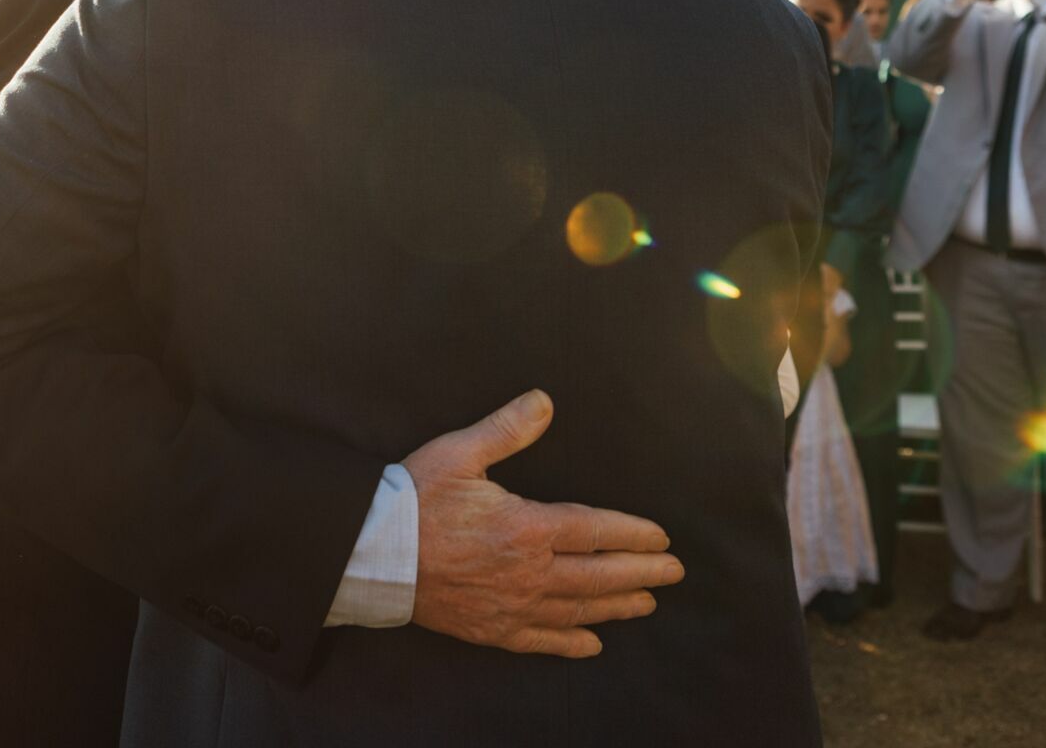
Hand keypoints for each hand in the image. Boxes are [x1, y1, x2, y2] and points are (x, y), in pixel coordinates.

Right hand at [404, 390, 681, 658]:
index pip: (595, 531)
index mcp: (526, 527)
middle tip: (673, 572)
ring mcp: (511, 606)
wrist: (371, 555)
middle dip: (641, 572)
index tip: (661, 537)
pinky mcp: (490, 629)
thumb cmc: (414, 500)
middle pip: (599, 574)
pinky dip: (571, 643)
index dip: (633, 534)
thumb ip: (507, 429)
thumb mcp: (460, 452)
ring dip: (617, 606)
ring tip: (646, 603)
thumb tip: (544, 401)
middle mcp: (528, 573)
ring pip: (578, 609)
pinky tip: (592, 644)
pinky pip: (541, 640)